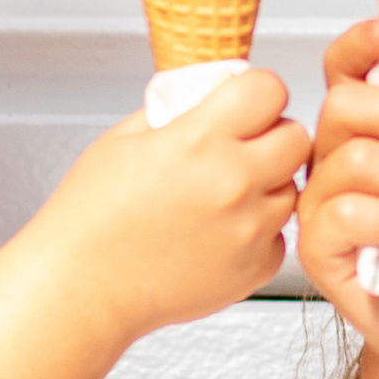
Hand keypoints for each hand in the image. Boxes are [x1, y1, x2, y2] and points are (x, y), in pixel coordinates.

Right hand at [16, 67, 307, 345]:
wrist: (82, 288)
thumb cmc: (91, 219)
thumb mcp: (125, 138)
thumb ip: (178, 108)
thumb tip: (213, 89)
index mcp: (198, 141)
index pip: (269, 89)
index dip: (256, 92)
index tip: (244, 102)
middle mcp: (233, 183)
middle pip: (296, 136)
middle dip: (271, 134)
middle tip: (240, 147)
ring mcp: (249, 228)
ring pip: (292, 186)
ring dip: (267, 184)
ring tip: (221, 195)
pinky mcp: (256, 267)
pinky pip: (279, 233)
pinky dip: (258, 229)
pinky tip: (218, 230)